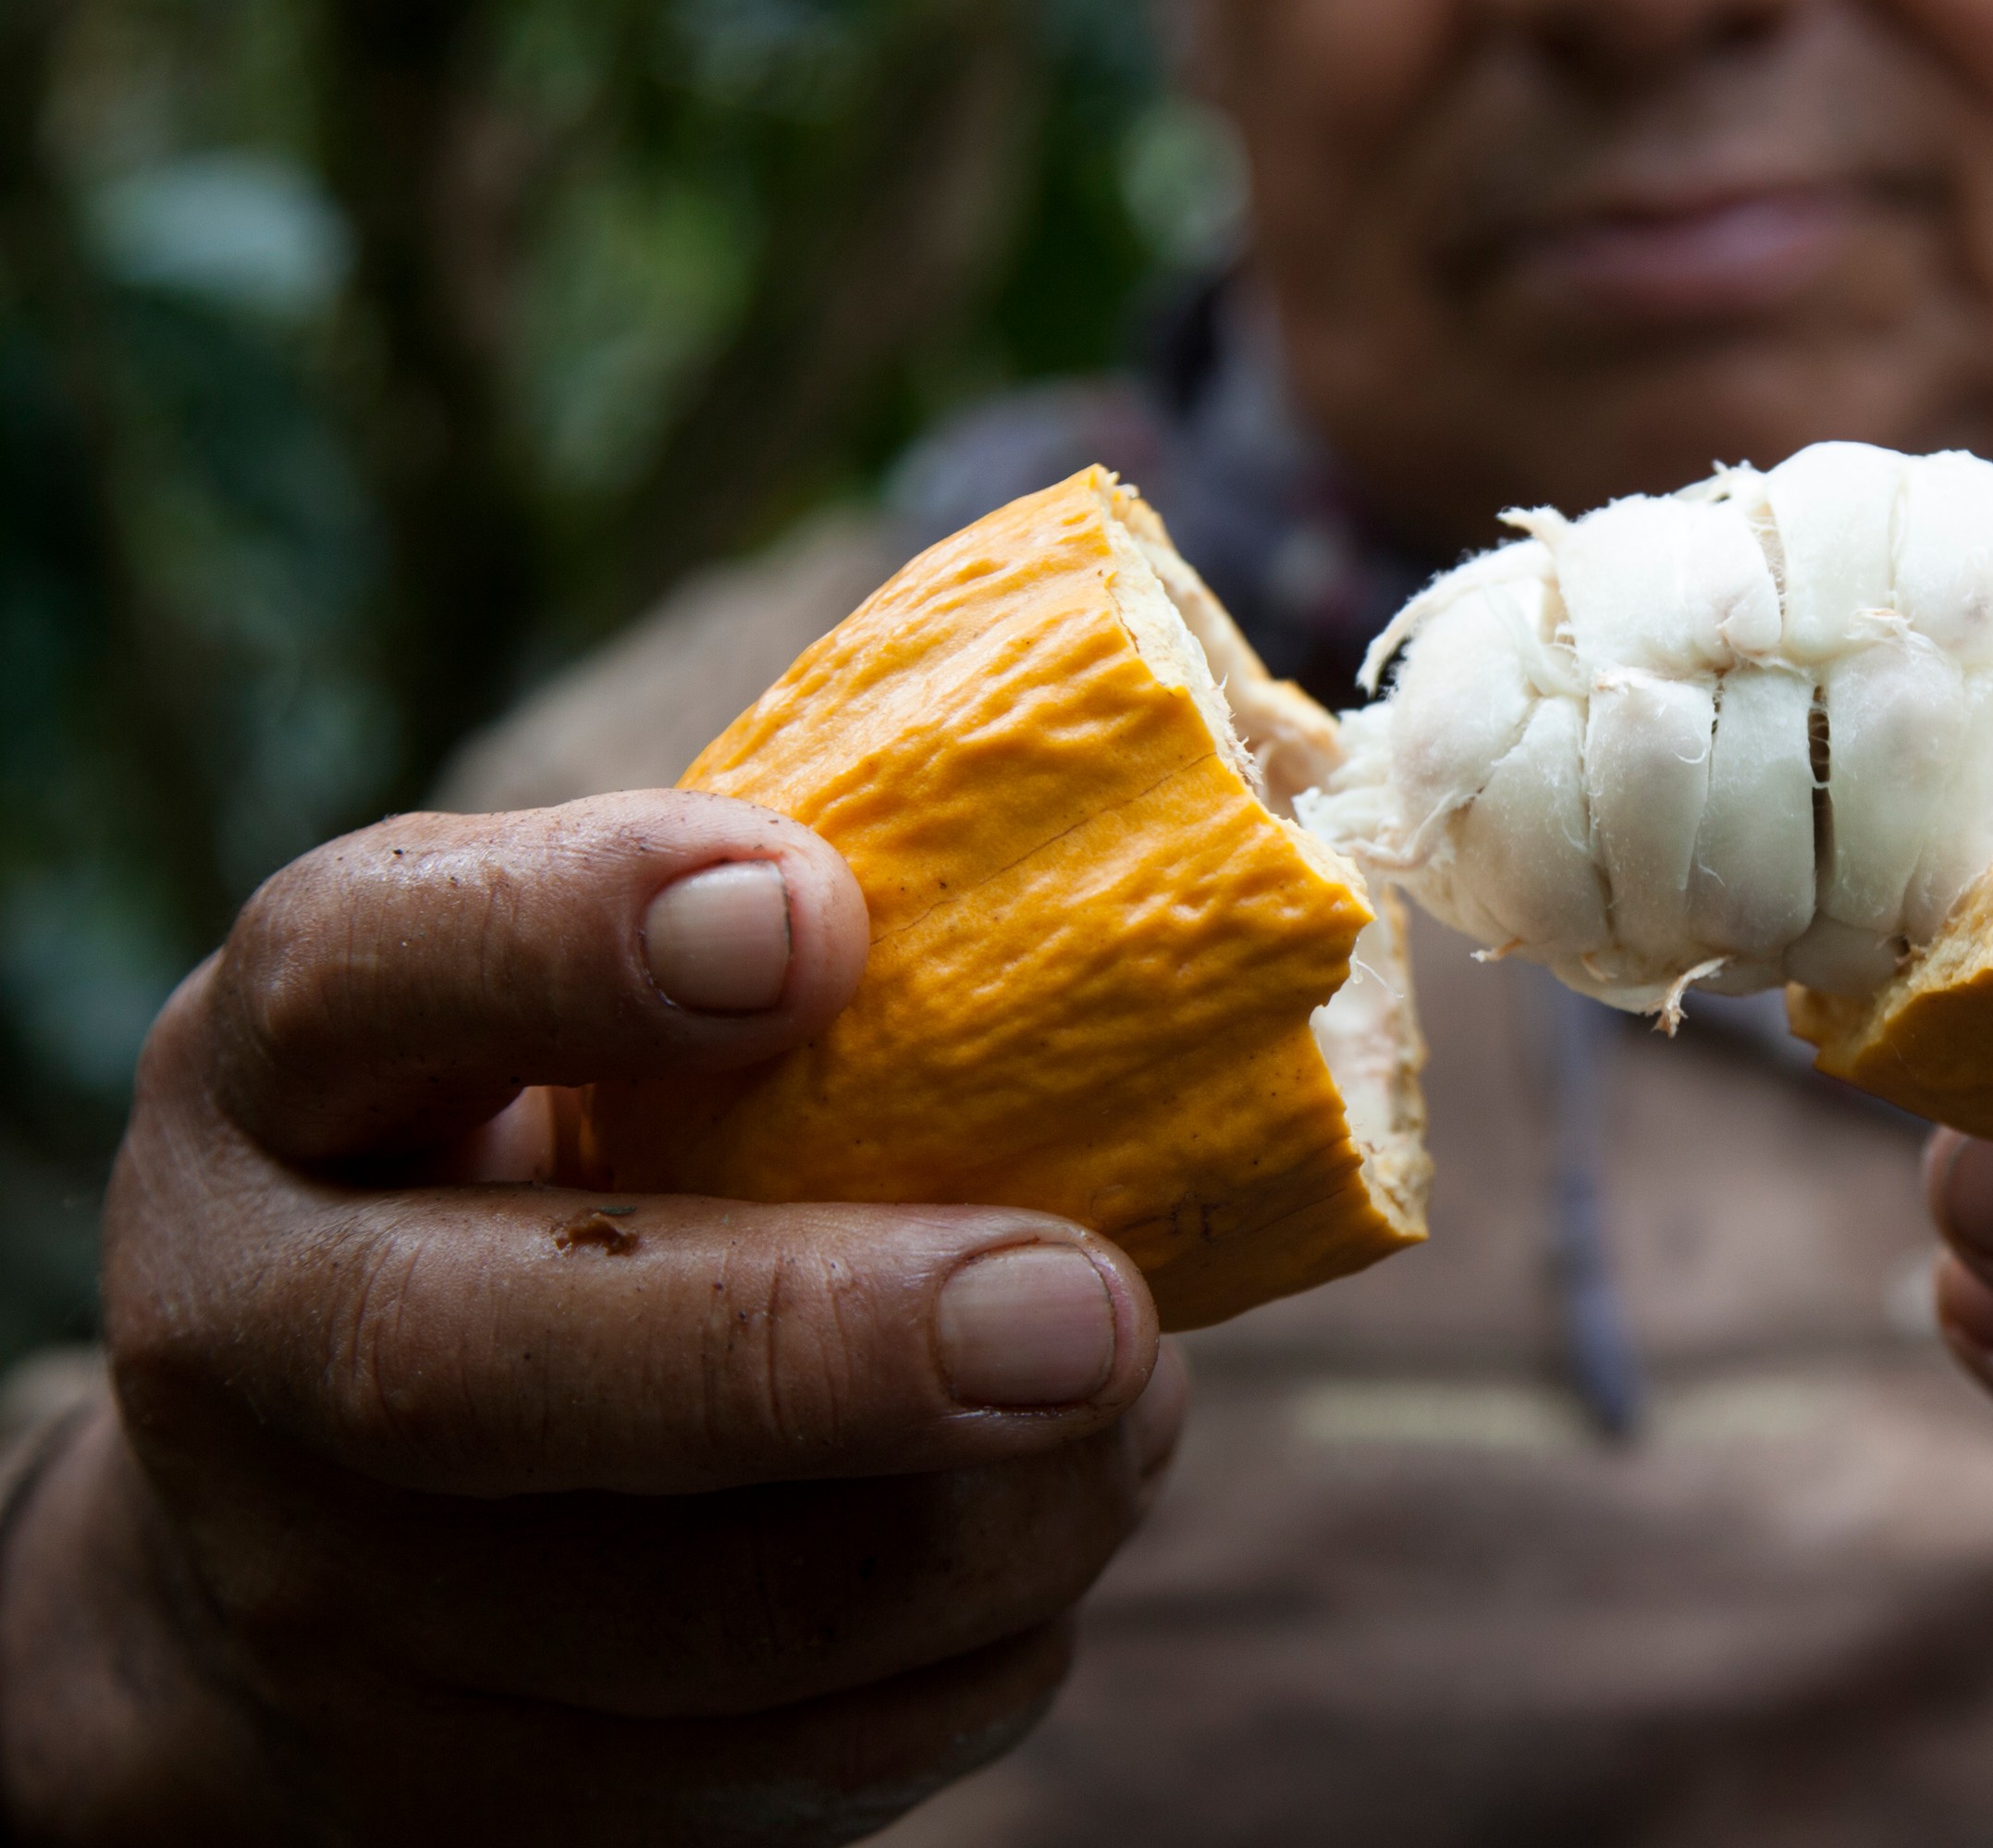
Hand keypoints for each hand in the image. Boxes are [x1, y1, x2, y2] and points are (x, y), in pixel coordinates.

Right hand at [4, 797, 1183, 1845]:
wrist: (331, 1519)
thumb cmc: (553, 1159)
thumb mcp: (580, 999)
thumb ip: (783, 909)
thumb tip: (1248, 744)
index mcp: (280, 1077)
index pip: (368, 973)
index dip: (577, 938)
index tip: (817, 921)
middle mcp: (251, 1343)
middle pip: (480, 1371)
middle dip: (817, 1349)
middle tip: (1087, 1310)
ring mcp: (341, 1607)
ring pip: (699, 1621)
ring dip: (991, 1521)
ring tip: (1135, 1397)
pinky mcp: (482, 1804)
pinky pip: (801, 1759)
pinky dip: (983, 1646)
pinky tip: (1045, 1529)